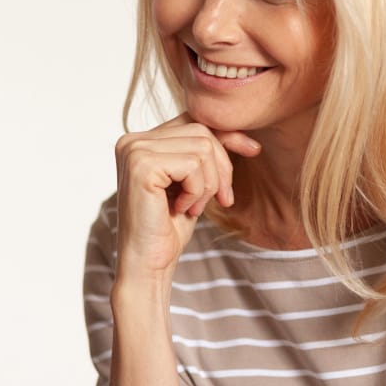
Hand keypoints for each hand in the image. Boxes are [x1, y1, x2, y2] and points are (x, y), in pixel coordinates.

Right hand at [113, 116, 261, 275]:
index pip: (192, 121)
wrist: (147, 264)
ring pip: (202, 147)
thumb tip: (239, 128)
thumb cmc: (168, 228)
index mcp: (138, 141)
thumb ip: (202, 152)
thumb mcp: (192, 182)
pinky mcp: (142, 165)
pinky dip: (198, 191)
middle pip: (201, 131)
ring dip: (209, 184)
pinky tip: (182, 210)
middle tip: (220, 200)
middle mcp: (131, 141)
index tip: (254, 150)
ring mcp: (134, 151)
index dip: (226, 135)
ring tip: (193, 208)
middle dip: (221, 167)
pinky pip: (193, 165)